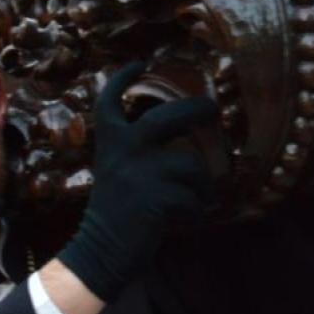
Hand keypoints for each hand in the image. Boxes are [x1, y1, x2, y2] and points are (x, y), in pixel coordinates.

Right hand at [57, 62, 215, 301]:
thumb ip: (139, 154)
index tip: (140, 63)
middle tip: (213, 109)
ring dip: (200, 187)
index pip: (110, 102)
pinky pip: (194, 197)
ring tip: (194, 202)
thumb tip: (185, 142)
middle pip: (168, 117)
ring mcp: (140, 173)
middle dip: (197, 110)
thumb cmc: (115, 214)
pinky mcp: (156, 198)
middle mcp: (123, 151)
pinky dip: (196, 211)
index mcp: (109, 144)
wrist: (100, 251)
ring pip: (191, 166)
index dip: (123, 79)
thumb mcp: (117, 174)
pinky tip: (184, 220)